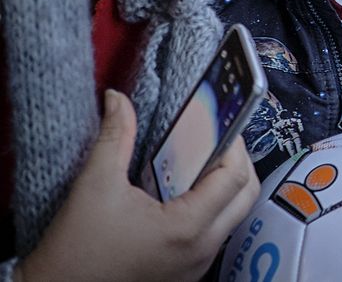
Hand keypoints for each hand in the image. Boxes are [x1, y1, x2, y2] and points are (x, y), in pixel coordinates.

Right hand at [21, 89, 259, 281]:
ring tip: (199, 161)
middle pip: (245, 196)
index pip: (235, 177)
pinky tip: (184, 191)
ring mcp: (197, 264)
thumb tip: (118, 100)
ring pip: (234, 215)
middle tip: (215, 140)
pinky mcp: (187, 272)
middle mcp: (201, 249)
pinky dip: (211, 208)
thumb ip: (114, 137)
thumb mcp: (94, 186)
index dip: (233, 145)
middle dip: (237, 162)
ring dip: (225, 186)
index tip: (219, 125)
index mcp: (186, 228)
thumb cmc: (74, 249)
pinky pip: (215, 233)